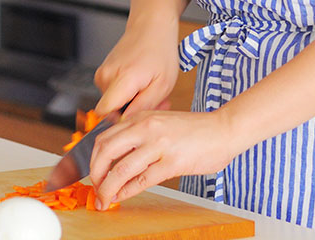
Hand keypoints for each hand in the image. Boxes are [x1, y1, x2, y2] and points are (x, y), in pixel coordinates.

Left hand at [89, 108, 235, 208]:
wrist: (222, 129)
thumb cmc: (194, 129)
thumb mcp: (161, 121)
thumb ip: (140, 133)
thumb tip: (117, 155)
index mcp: (142, 116)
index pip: (105, 136)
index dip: (93, 158)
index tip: (91, 172)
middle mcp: (146, 127)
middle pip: (106, 150)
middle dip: (95, 173)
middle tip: (95, 187)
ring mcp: (158, 145)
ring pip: (121, 168)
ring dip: (107, 187)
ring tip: (104, 198)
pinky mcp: (172, 162)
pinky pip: (142, 180)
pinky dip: (127, 191)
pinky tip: (122, 197)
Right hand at [94, 17, 179, 116]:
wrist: (151, 25)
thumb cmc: (160, 50)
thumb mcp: (163, 84)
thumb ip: (143, 106)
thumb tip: (126, 122)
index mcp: (122, 78)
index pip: (105, 112)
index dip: (121, 121)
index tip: (139, 115)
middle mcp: (106, 76)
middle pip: (112, 110)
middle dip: (132, 111)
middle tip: (156, 101)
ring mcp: (102, 73)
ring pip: (114, 102)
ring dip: (132, 101)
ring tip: (151, 89)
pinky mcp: (103, 72)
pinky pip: (113, 92)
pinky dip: (128, 93)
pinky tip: (142, 83)